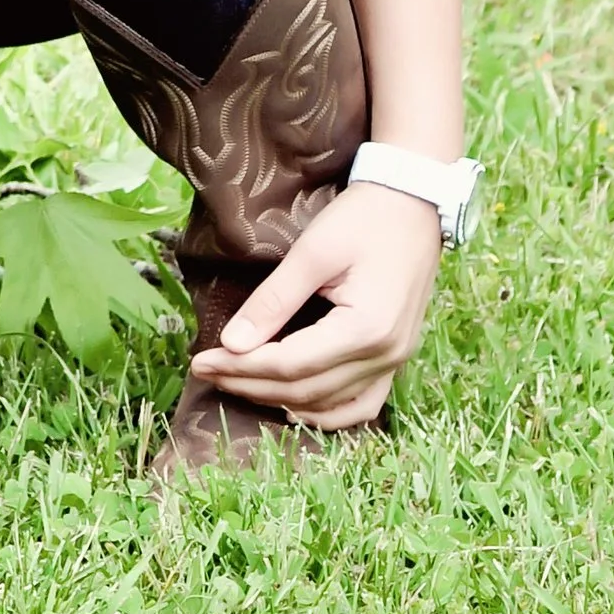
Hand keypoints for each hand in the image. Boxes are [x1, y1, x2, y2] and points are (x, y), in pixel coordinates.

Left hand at [188, 180, 442, 429]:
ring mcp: (394, 360)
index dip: (241, 367)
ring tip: (236, 384)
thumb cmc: (363, 218)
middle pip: (306, 389)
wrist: (413, 201)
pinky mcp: (395, 356)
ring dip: (280, 399)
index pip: (290, 365)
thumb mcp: (312, 252)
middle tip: (206, 372)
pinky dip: (326, 412)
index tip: (200, 360)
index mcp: (366, 329)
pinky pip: (361, 403)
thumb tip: (231, 343)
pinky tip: (294, 406)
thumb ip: (273, 301)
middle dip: (250, 384)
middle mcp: (384, 355)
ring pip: (329, 402)